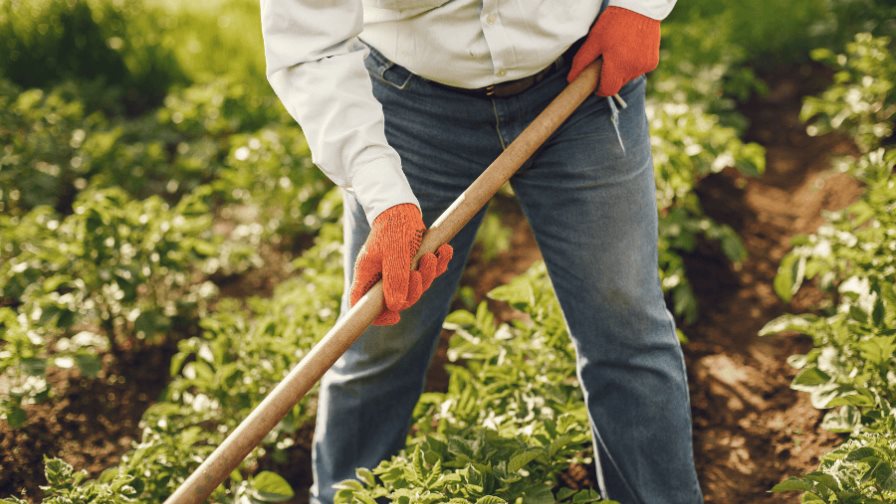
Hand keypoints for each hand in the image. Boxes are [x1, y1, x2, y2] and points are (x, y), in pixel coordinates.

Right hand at [350, 203, 452, 325]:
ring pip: (416, 286)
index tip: (395, 317)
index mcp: (369, 274)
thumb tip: (396, 307)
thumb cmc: (394, 227)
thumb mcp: (395, 252)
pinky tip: (445, 250)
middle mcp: (382, 275)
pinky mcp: (414, 261)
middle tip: (419, 271)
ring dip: (429, 273)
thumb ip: (395, 279)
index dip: (377, 316)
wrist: (403, 206)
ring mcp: (398, 270)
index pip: (362, 304)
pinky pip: (429, 272)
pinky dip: (439, 263)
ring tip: (432, 255)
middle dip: (415, 289)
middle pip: (397, 299)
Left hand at [567, 6, 660, 96]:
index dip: (599, 89)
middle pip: (617, 85)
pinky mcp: (652, 62)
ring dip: (621, 71)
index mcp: (618, 65)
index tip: (595, 83)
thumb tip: (571, 79)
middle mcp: (633, 69)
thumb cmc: (613, 23)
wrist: (639, 9)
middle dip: (609, 78)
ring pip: (628, 78)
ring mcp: (644, 66)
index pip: (607, 90)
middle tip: (605, 62)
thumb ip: (582, 62)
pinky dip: (632, 65)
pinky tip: (629, 51)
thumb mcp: (594, 41)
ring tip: (618, 53)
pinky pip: (638, 70)